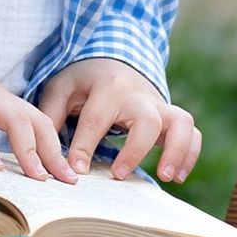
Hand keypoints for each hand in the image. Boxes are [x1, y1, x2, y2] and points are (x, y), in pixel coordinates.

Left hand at [36, 58, 202, 183]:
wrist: (114, 59)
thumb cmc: (84, 81)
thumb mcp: (62, 88)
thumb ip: (50, 115)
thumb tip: (45, 152)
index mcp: (107, 86)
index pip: (96, 118)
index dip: (84, 146)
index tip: (75, 171)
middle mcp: (137, 94)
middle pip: (147, 119)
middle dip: (136, 150)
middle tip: (120, 175)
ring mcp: (158, 104)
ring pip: (182, 122)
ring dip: (177, 150)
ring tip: (167, 177)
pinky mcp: (171, 116)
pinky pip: (192, 132)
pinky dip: (190, 154)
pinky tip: (176, 177)